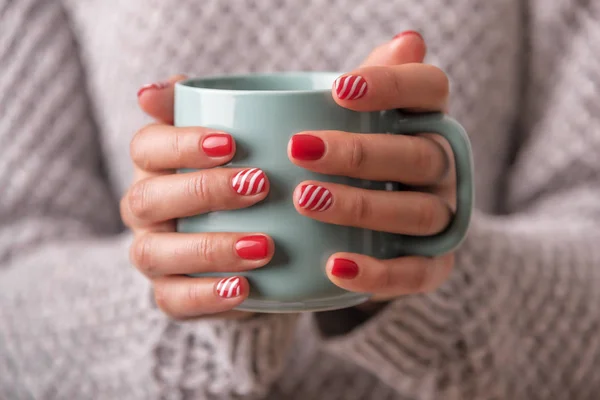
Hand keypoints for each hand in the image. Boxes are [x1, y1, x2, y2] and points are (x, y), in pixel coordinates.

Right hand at [121, 75, 271, 319]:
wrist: (255, 248)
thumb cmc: (242, 183)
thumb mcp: (236, 143)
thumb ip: (204, 108)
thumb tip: (149, 92)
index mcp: (154, 167)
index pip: (146, 146)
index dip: (182, 144)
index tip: (232, 143)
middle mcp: (144, 210)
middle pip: (147, 198)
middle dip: (202, 191)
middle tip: (259, 186)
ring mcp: (153, 254)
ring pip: (155, 253)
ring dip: (209, 248)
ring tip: (263, 246)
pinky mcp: (169, 295)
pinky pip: (173, 301)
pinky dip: (207, 295)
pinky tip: (245, 288)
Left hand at [289, 31, 454, 301]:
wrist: (373, 226)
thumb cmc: (358, 160)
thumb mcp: (363, 120)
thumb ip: (376, 83)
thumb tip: (407, 40)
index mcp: (428, 121)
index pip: (431, 90)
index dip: (391, 85)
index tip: (337, 88)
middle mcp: (445, 167)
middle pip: (419, 155)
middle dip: (359, 153)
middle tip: (300, 149)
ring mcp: (443, 217)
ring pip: (417, 212)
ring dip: (360, 206)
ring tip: (304, 200)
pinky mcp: (434, 264)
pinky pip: (415, 272)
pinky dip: (376, 272)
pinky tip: (333, 266)